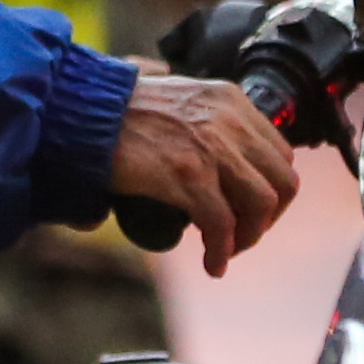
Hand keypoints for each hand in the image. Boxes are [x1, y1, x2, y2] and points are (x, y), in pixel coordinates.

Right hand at [110, 70, 298, 278]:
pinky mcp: (188, 174)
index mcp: (229, 100)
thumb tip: (216, 160)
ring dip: (248, 236)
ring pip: (261, 204)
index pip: (281, 153)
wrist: (81, 113)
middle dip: (267, 217)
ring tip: (226, 250)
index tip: (250, 208)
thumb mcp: (177, 99)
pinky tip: (212, 263)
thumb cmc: (117, 111)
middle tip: (242, 233)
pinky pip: (222, 224)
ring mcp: (210, 147)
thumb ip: (204, 119)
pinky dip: (222, 251)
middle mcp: (228, 120)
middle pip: (282, 181)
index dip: (271, 189)